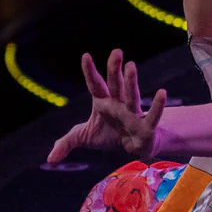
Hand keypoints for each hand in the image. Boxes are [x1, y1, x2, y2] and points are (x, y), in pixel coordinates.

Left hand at [46, 49, 165, 165]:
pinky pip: (152, 115)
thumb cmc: (108, 135)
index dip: (90, 72)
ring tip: (131, 65)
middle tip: (116, 51)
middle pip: (115, 85)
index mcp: (102, 102)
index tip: (86, 56)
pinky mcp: (145, 126)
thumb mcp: (84, 137)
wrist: (132, 147)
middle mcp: (118, 104)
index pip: (95, 85)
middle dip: (114, 69)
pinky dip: (157, 105)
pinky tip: (161, 93)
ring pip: (132, 95)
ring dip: (131, 81)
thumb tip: (49, 159)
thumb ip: (66, 143)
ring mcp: (132, 113)